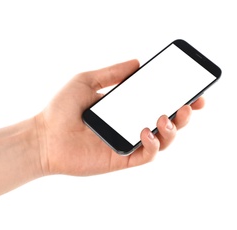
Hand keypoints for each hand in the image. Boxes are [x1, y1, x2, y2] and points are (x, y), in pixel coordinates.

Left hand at [35, 59, 204, 175]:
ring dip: (172, 130)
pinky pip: (146, 156)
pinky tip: (145, 131)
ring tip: (166, 116)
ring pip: (161, 141)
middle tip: (190, 104)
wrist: (44, 137)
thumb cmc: (60, 110)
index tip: (193, 91)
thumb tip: (137, 62)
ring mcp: (125, 144)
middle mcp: (127, 127)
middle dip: (183, 115)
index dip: (177, 98)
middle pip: (165, 123)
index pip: (155, 103)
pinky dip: (152, 144)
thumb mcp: (86, 81)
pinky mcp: (120, 159)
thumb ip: (111, 73)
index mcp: (122, 109)